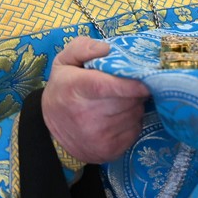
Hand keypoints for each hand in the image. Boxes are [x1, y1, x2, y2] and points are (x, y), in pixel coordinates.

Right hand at [42, 36, 150, 163]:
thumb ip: (83, 47)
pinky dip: (132, 121)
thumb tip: (107, 48)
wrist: (52, 133)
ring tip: (121, 101)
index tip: (144, 81)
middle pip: (126, 100)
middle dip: (134, 91)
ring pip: (134, 114)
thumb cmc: (63, 90)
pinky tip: (119, 117)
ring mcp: (98, 136)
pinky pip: (135, 129)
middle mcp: (85, 115)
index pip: (106, 86)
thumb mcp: (64, 62)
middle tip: (129, 85)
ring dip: (134, 105)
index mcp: (74, 88)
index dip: (130, 84)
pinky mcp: (109, 150)